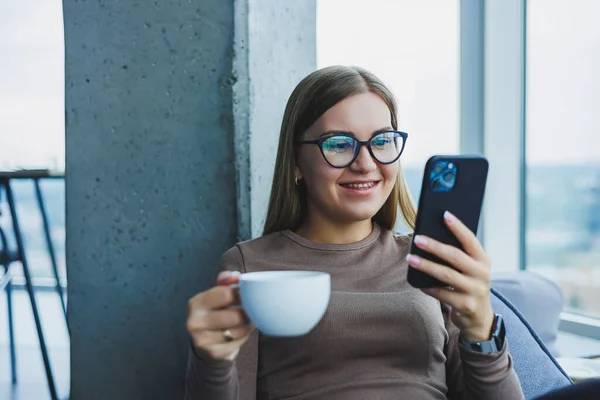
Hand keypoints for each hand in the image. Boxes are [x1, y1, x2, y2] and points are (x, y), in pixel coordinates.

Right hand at [186, 271, 254, 361]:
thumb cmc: (215, 314)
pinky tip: (240, 333)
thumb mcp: (215, 297)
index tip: (246, 295)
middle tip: (250, 310)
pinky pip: (239, 342)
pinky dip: (244, 336)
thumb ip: (225, 282)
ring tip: (246, 321)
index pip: (226, 294)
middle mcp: (195, 322)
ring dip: (248, 325)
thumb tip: (235, 276)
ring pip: (239, 330)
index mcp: (196, 303)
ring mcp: (202, 340)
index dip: (241, 293)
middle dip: (247, 312)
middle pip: (235, 315)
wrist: (205, 345)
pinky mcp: (213, 353)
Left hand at [406, 211, 494, 341]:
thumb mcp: (470, 269)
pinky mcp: (466, 306)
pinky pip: (442, 294)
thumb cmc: (469, 285)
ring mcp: (475, 291)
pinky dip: (427, 287)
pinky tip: (416, 281)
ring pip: (446, 275)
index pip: (470, 240)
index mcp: (484, 260)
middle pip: (455, 256)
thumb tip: (431, 236)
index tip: (444, 214)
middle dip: (435, 246)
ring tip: (410, 258)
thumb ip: (458, 256)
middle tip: (417, 239)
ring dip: (426, 266)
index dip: (458, 227)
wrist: (479, 318)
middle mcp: (482, 274)